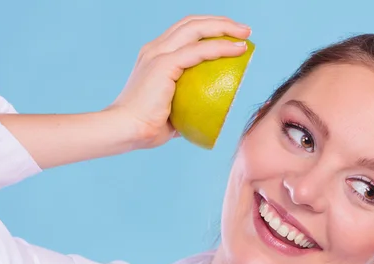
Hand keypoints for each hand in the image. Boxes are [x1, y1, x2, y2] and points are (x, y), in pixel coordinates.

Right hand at [106, 15, 250, 148]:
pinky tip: (239, 50)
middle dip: (220, 21)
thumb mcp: (173, 111)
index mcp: (155, 56)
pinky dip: (221, 47)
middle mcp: (155, 49)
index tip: (232, 37)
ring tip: (246, 34)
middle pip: (191, 23)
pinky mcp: (164, 64)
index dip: (209, 28)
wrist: (127, 130)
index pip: (184, 32)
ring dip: (224, 27)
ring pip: (196, 28)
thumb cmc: (148, 128)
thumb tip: (211, 115)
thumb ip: (189, 106)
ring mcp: (158, 53)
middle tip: (244, 31)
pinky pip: (199, 51)